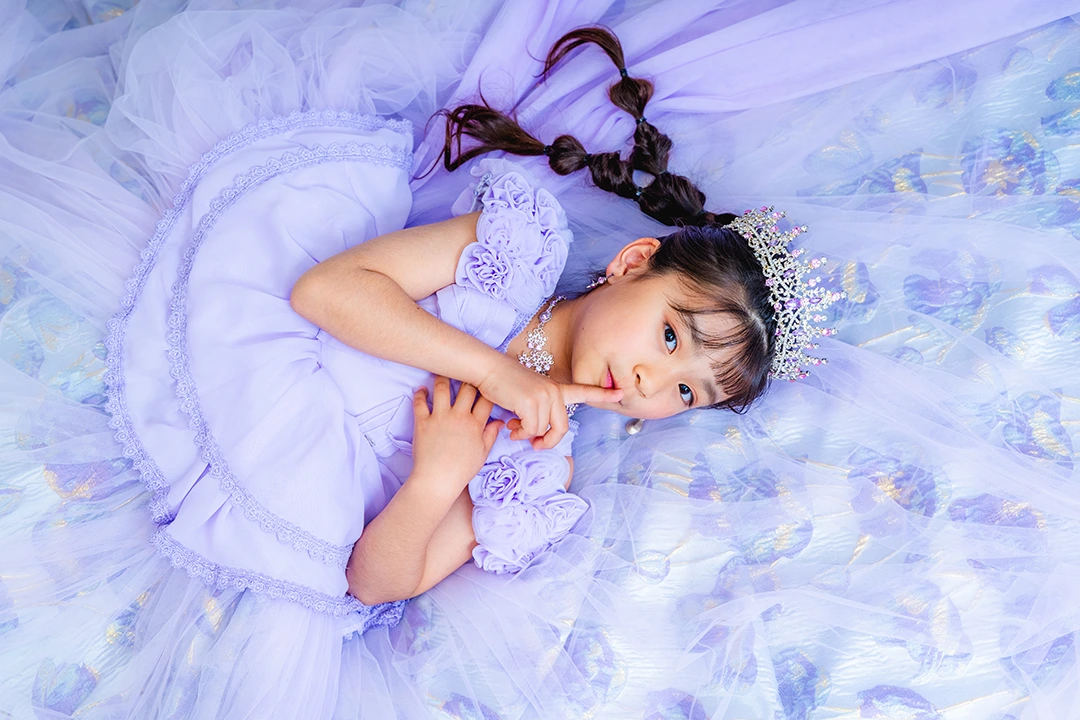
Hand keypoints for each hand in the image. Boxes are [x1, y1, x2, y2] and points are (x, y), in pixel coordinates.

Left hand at [409, 376, 503, 496]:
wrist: (437, 481)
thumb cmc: (461, 471)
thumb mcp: (482, 454)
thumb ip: (491, 435)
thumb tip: (500, 422)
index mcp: (476, 425)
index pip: (486, 399)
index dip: (489, 387)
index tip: (488, 380)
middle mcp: (459, 417)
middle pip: (467, 388)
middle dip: (469, 376)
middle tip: (467, 369)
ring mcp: (440, 418)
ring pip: (443, 388)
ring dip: (443, 377)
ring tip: (443, 370)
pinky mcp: (422, 422)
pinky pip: (420, 402)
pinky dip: (420, 394)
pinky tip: (421, 389)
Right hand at [478, 358, 622, 449]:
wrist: (488, 368)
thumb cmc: (504, 383)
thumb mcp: (528, 394)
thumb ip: (539, 411)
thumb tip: (537, 434)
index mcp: (556, 388)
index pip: (583, 391)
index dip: (603, 394)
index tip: (621, 392)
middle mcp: (554, 391)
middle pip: (561, 428)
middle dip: (548, 442)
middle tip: (534, 445)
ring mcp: (543, 396)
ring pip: (542, 431)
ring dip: (526, 436)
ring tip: (514, 428)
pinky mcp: (530, 402)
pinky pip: (530, 430)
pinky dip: (519, 433)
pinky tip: (510, 425)